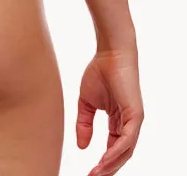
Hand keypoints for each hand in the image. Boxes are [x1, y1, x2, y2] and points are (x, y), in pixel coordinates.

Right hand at [77, 47, 143, 175]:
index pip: (112, 148)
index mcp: (118, 121)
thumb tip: (82, 147)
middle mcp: (128, 124)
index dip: (102, 162)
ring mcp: (134, 120)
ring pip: (125, 150)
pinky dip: (116, 151)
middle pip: (120, 154)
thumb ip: (84, 124)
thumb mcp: (86, 103)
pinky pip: (127, 139)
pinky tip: (105, 160)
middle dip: (107, 169)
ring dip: (110, 164)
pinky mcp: (136, 115)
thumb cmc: (100, 72)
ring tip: (97, 173)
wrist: (109, 53)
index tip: (89, 173)